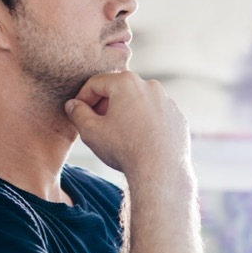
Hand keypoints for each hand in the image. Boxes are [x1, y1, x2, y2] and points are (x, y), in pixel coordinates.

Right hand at [64, 71, 189, 177]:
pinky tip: (138, 140)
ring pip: (139, 102)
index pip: (96, 83)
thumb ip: (78, 113)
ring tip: (117, 133)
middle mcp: (150, 86)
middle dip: (104, 104)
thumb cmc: (125, 149)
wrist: (160, 170)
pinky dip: (145, 122)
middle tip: (95, 123)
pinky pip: (156, 115)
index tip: (78, 112)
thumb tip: (74, 105)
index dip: (83, 98)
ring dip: (125, 112)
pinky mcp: (177, 116)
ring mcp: (167, 101)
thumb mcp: (91, 131)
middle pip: (119, 89)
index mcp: (127, 82)